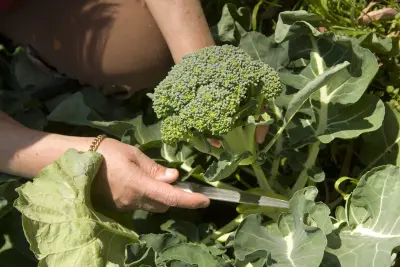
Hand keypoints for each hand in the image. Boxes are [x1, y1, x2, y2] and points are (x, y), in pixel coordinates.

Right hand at [91, 138, 209, 212]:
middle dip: (172, 196)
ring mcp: (124, 206)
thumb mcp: (133, 154)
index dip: (190, 200)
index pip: (170, 198)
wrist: (76, 160)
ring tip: (150, 176)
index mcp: (139, 186)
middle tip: (172, 179)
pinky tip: (135, 180)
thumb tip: (174, 178)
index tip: (205, 201)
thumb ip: (154, 169)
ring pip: (150, 206)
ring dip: (158, 196)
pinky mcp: (117, 206)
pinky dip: (144, 195)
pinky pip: (138, 204)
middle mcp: (133, 201)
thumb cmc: (106, 151)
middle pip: (162, 205)